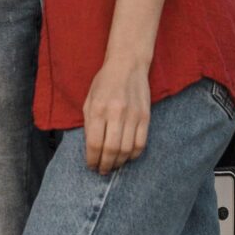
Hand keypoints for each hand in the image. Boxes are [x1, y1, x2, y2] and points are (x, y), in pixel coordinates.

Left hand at [82, 56, 152, 172]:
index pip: (94, 143)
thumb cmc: (104, 83)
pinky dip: (133, 154)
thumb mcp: (89, 100)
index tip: (91, 165)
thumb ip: (89, 123)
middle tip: (102, 170)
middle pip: (110, 150)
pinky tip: (127, 156)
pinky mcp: (145, 116)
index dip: (92, 159)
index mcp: (97, 109)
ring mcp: (132, 115)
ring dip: (119, 162)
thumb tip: (91, 148)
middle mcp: (115, 113)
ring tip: (113, 165)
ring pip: (126, 149)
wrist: (127, 65)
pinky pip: (140, 143)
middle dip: (105, 165)